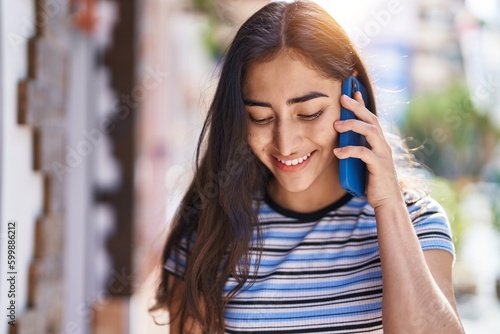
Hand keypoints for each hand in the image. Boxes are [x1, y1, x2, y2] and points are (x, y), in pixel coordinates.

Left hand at [333, 92, 402, 208]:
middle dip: (357, 106)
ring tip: (336, 126)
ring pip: (370, 131)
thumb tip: (340, 142)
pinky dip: (349, 151)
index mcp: (379, 143)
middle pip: (371, 119)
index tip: (352, 91)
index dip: (362, 103)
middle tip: (342, 97)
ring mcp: (382, 154)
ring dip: (352, 125)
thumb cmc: (373, 182)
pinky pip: (363, 153)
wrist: (386, 201)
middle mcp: (383, 145)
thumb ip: (356, 150)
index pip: (370, 118)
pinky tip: (337, 152)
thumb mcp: (362, 163)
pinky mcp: (379, 165)